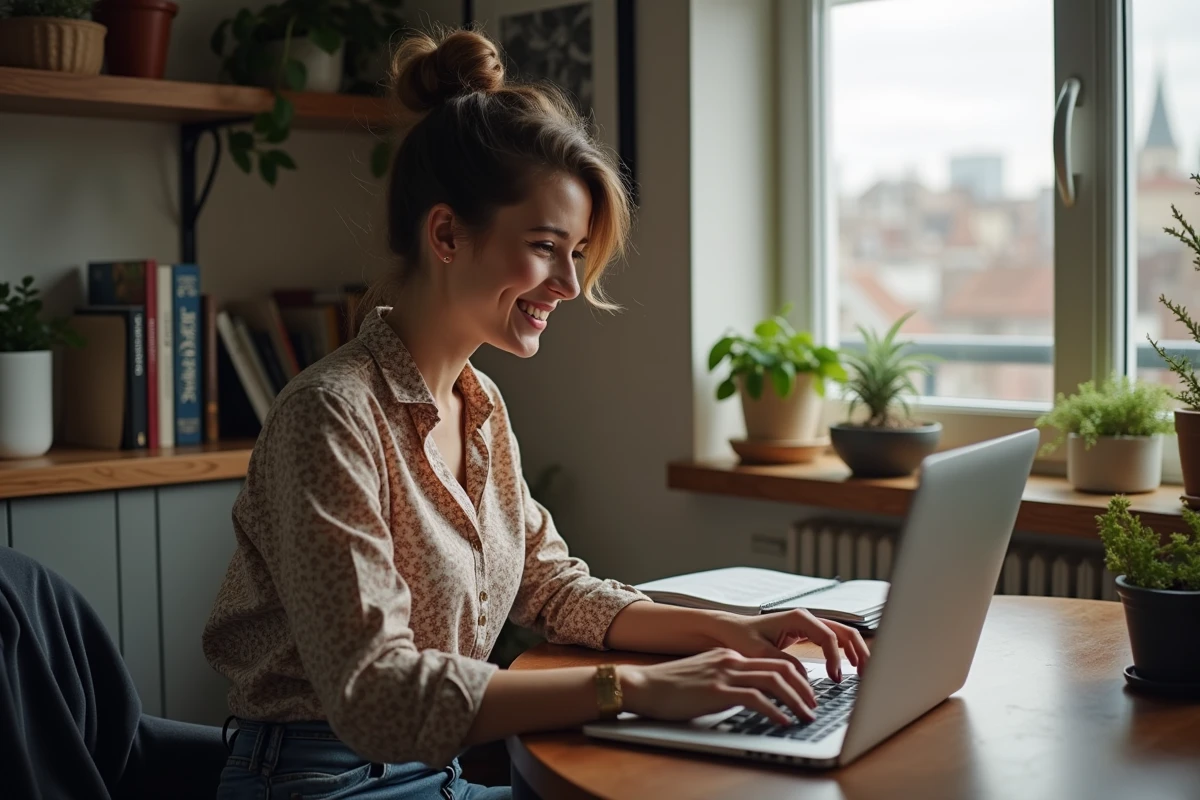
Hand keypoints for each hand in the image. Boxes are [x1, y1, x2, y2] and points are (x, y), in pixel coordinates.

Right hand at [619, 648, 815, 724]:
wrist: (643, 685)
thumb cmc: (670, 687)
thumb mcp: (705, 678)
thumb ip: (727, 682)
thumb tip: (751, 699)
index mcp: (729, 655)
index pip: (773, 661)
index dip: (796, 677)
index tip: (806, 693)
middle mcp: (730, 660)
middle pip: (781, 667)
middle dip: (804, 687)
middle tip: (814, 706)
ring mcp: (724, 674)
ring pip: (774, 680)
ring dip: (796, 699)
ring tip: (806, 716)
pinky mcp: (716, 692)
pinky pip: (755, 699)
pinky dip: (774, 710)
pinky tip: (783, 721)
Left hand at [709, 609, 869, 681]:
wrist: (729, 631)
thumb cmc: (740, 637)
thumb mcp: (759, 653)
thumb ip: (783, 664)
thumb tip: (806, 677)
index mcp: (798, 618)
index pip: (829, 637)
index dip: (836, 658)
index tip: (836, 678)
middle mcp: (807, 618)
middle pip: (844, 631)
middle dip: (859, 651)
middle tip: (868, 673)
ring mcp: (808, 625)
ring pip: (842, 636)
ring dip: (856, 652)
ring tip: (864, 672)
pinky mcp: (806, 634)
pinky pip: (832, 642)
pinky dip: (844, 653)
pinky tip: (848, 669)